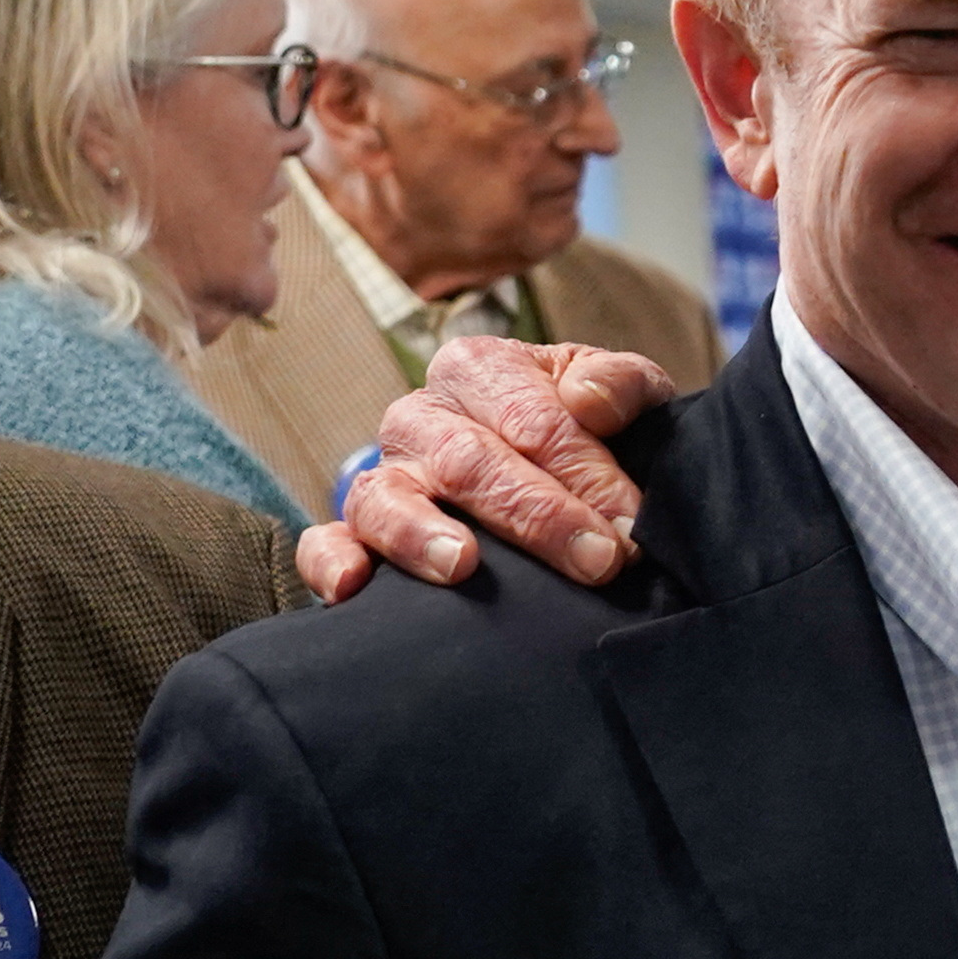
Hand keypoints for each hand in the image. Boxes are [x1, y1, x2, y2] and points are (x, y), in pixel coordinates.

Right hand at [294, 338, 675, 601]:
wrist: (557, 478)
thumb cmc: (593, 435)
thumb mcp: (624, 397)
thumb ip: (622, 385)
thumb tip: (589, 400)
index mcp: (479, 369)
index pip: (533, 420)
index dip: (587, 474)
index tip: (630, 524)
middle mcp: (421, 417)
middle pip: (470, 462)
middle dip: (538, 515)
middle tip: (599, 560)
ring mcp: (384, 475)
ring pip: (386, 499)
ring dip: (423, 533)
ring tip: (463, 565)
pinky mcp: (356, 531)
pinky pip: (326, 542)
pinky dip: (332, 562)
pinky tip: (353, 588)